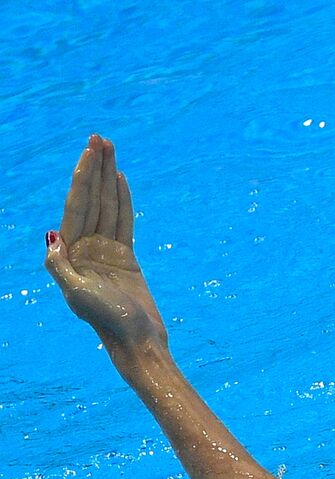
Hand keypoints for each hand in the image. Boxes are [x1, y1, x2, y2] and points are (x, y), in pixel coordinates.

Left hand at [45, 135, 167, 349]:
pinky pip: (123, 221)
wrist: (138, 340)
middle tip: (101, 138)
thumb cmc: (109, 322)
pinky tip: (121, 180)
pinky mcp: (124, 257)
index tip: (90, 152)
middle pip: (90, 199)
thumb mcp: (79, 296)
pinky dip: (122, 200)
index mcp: (69, 254)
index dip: (83, 177)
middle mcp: (84, 248)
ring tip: (111, 150)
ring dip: (109, 178)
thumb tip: (51, 236)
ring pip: (107, 206)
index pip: (76, 206)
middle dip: (95, 169)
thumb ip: (60, 267)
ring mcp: (104, 251)